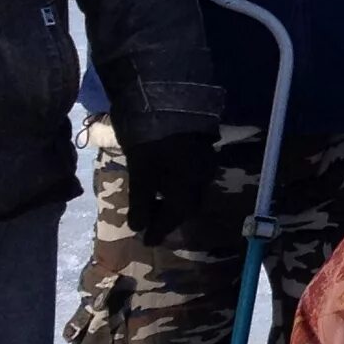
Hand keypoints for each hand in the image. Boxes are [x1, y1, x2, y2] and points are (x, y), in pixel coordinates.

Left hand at [121, 130, 221, 247]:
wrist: (168, 101)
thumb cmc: (151, 142)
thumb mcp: (141, 173)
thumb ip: (140, 202)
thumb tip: (138, 228)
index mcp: (189, 189)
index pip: (174, 218)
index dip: (159, 230)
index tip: (147, 242)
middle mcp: (202, 180)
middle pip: (187, 206)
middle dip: (169, 216)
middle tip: (151, 222)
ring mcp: (206, 163)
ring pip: (191, 190)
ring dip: (174, 200)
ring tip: (156, 201)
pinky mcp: (202, 149)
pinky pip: (192, 177)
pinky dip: (178, 185)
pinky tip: (165, 180)